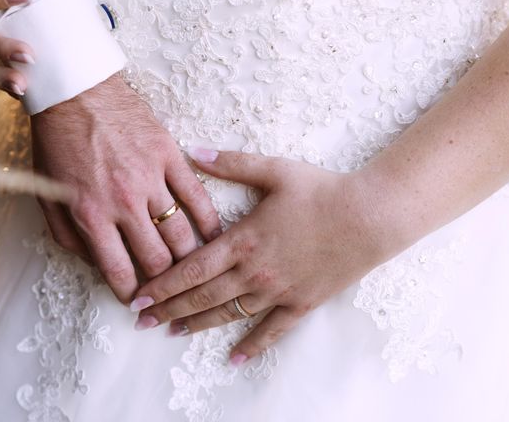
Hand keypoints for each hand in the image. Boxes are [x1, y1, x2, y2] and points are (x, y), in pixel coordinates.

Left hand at [31, 75, 222, 303]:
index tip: (138, 301)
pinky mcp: (169, 156)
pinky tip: (214, 237)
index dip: (131, 294)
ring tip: (192, 269)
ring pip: (180, 233)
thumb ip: (69, 236)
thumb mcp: (47, 194)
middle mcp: (123, 202)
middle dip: (163, 282)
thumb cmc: (58, 142)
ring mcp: (150, 178)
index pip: (119, 271)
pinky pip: (196, 196)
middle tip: (168, 289)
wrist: (76, 92)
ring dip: (189, 258)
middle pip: (156, 259)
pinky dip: (208, 221)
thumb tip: (95, 264)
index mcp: (90, 213)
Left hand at [131, 148, 396, 364]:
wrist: (370, 216)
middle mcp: (255, 271)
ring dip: (198, 325)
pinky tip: (236, 358)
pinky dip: (254, 345)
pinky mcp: (302, 302)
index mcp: (244, 239)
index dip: (162, 285)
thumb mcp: (274, 169)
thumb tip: (191, 151)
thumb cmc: (322, 190)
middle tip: (142, 322)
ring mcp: (278, 290)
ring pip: (229, 314)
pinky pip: (273, 330)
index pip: (192, 268)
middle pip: (202, 296)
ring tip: (173, 334)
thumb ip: (230, 163)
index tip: (138, 298)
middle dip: (169, 310)